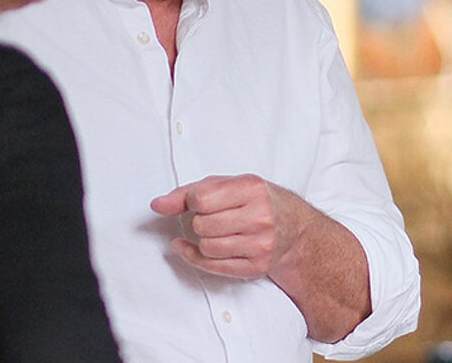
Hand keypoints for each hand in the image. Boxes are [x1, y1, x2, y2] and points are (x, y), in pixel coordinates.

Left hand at [150, 174, 303, 279]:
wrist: (293, 227)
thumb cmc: (256, 202)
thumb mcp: (228, 186)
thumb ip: (189, 192)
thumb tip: (158, 205)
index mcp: (252, 189)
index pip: (201, 198)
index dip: (192, 201)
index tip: (200, 202)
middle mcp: (260, 216)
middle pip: (202, 225)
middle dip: (199, 222)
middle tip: (211, 218)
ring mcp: (260, 244)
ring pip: (207, 247)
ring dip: (202, 240)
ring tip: (214, 232)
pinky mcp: (256, 267)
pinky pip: (212, 266)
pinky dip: (198, 258)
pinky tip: (197, 248)